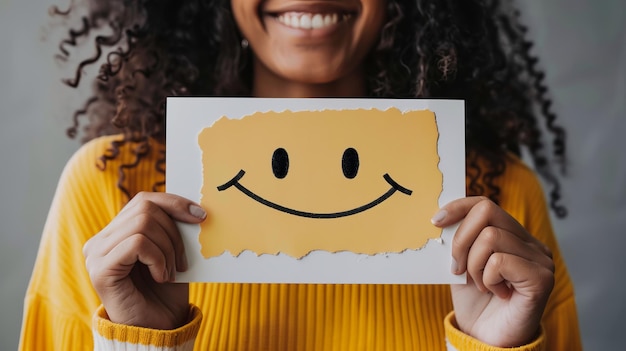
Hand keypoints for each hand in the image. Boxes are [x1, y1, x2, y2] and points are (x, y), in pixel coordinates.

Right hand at [83, 192, 206, 328]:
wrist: (158, 330)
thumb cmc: (165, 292)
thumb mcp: (172, 251)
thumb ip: (172, 226)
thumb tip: (193, 205)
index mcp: (116, 232)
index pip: (144, 200)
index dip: (174, 203)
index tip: (200, 216)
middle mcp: (100, 240)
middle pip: (145, 208)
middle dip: (174, 232)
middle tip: (181, 261)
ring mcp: (97, 254)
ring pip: (143, 224)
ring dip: (167, 249)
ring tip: (170, 272)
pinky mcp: (100, 270)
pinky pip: (138, 243)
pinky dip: (158, 258)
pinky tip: (160, 277)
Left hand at [432, 196, 553, 346]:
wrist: (488, 339)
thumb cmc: (476, 303)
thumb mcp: (460, 264)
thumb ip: (457, 241)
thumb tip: (441, 217)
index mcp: (513, 236)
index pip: (485, 204)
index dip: (458, 207)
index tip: (436, 221)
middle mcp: (531, 243)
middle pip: (487, 212)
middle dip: (461, 240)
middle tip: (458, 269)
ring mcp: (540, 259)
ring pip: (490, 237)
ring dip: (474, 265)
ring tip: (481, 285)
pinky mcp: (542, 278)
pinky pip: (499, 261)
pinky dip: (487, 278)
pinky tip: (496, 292)